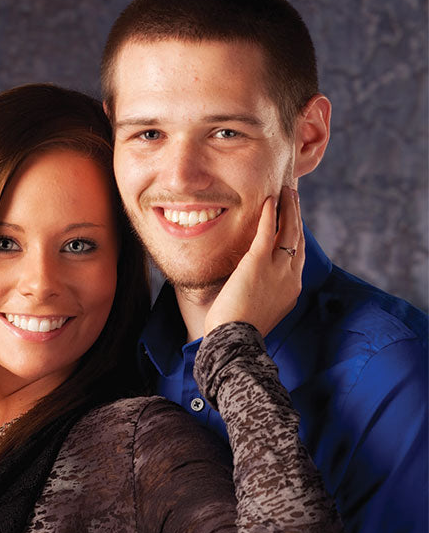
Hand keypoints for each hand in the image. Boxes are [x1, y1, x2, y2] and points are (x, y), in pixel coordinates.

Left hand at [204, 187, 304, 336]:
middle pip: (297, 239)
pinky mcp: (258, 263)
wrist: (235, 341)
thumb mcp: (259, 309)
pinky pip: (267, 233)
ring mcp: (277, 270)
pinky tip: (269, 200)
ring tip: (286, 191)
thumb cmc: (238, 330)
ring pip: (288, 231)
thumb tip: (250, 281)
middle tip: (294, 197)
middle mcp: (290, 277)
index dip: (295, 235)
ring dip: (288, 208)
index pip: (297, 256)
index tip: (293, 220)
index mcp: (291, 290)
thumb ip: (261, 291)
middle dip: (296, 216)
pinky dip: (270, 215)